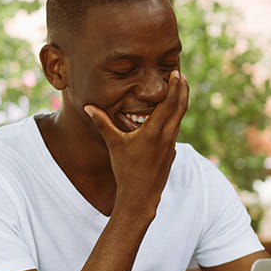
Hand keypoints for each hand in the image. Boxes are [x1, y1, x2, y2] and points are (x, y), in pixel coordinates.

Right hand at [84, 71, 188, 215]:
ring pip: (179, 118)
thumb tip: (88, 107)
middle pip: (180, 107)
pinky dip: (175, 117)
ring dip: (180, 102)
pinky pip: (175, 129)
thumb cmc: (126, 171)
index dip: (175, 87)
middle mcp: (167, 137)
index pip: (169, 103)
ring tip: (179, 89)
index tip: (177, 73)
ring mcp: (171, 145)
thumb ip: (103, 123)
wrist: (140, 197)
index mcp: (154, 132)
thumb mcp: (114, 144)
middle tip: (181, 75)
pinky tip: (170, 114)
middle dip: (182, 90)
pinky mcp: (171, 153)